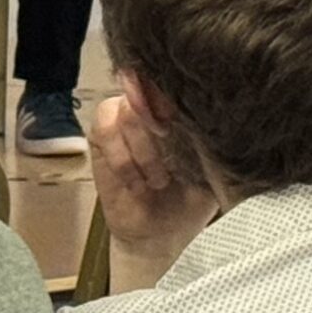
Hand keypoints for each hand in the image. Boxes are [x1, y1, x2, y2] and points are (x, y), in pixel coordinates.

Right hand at [87, 92, 221, 293]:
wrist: (162, 234)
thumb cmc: (192, 197)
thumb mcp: (210, 168)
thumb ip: (204, 138)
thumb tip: (204, 114)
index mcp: (183, 106)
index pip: (174, 78)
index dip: (172, 90)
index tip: (180, 117)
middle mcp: (152, 104)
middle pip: (148, 88)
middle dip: (160, 127)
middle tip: (172, 158)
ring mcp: (123, 116)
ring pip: (127, 110)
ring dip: (144, 150)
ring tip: (159, 180)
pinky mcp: (101, 136)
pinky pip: (105, 130)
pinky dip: (123, 159)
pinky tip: (137, 183)